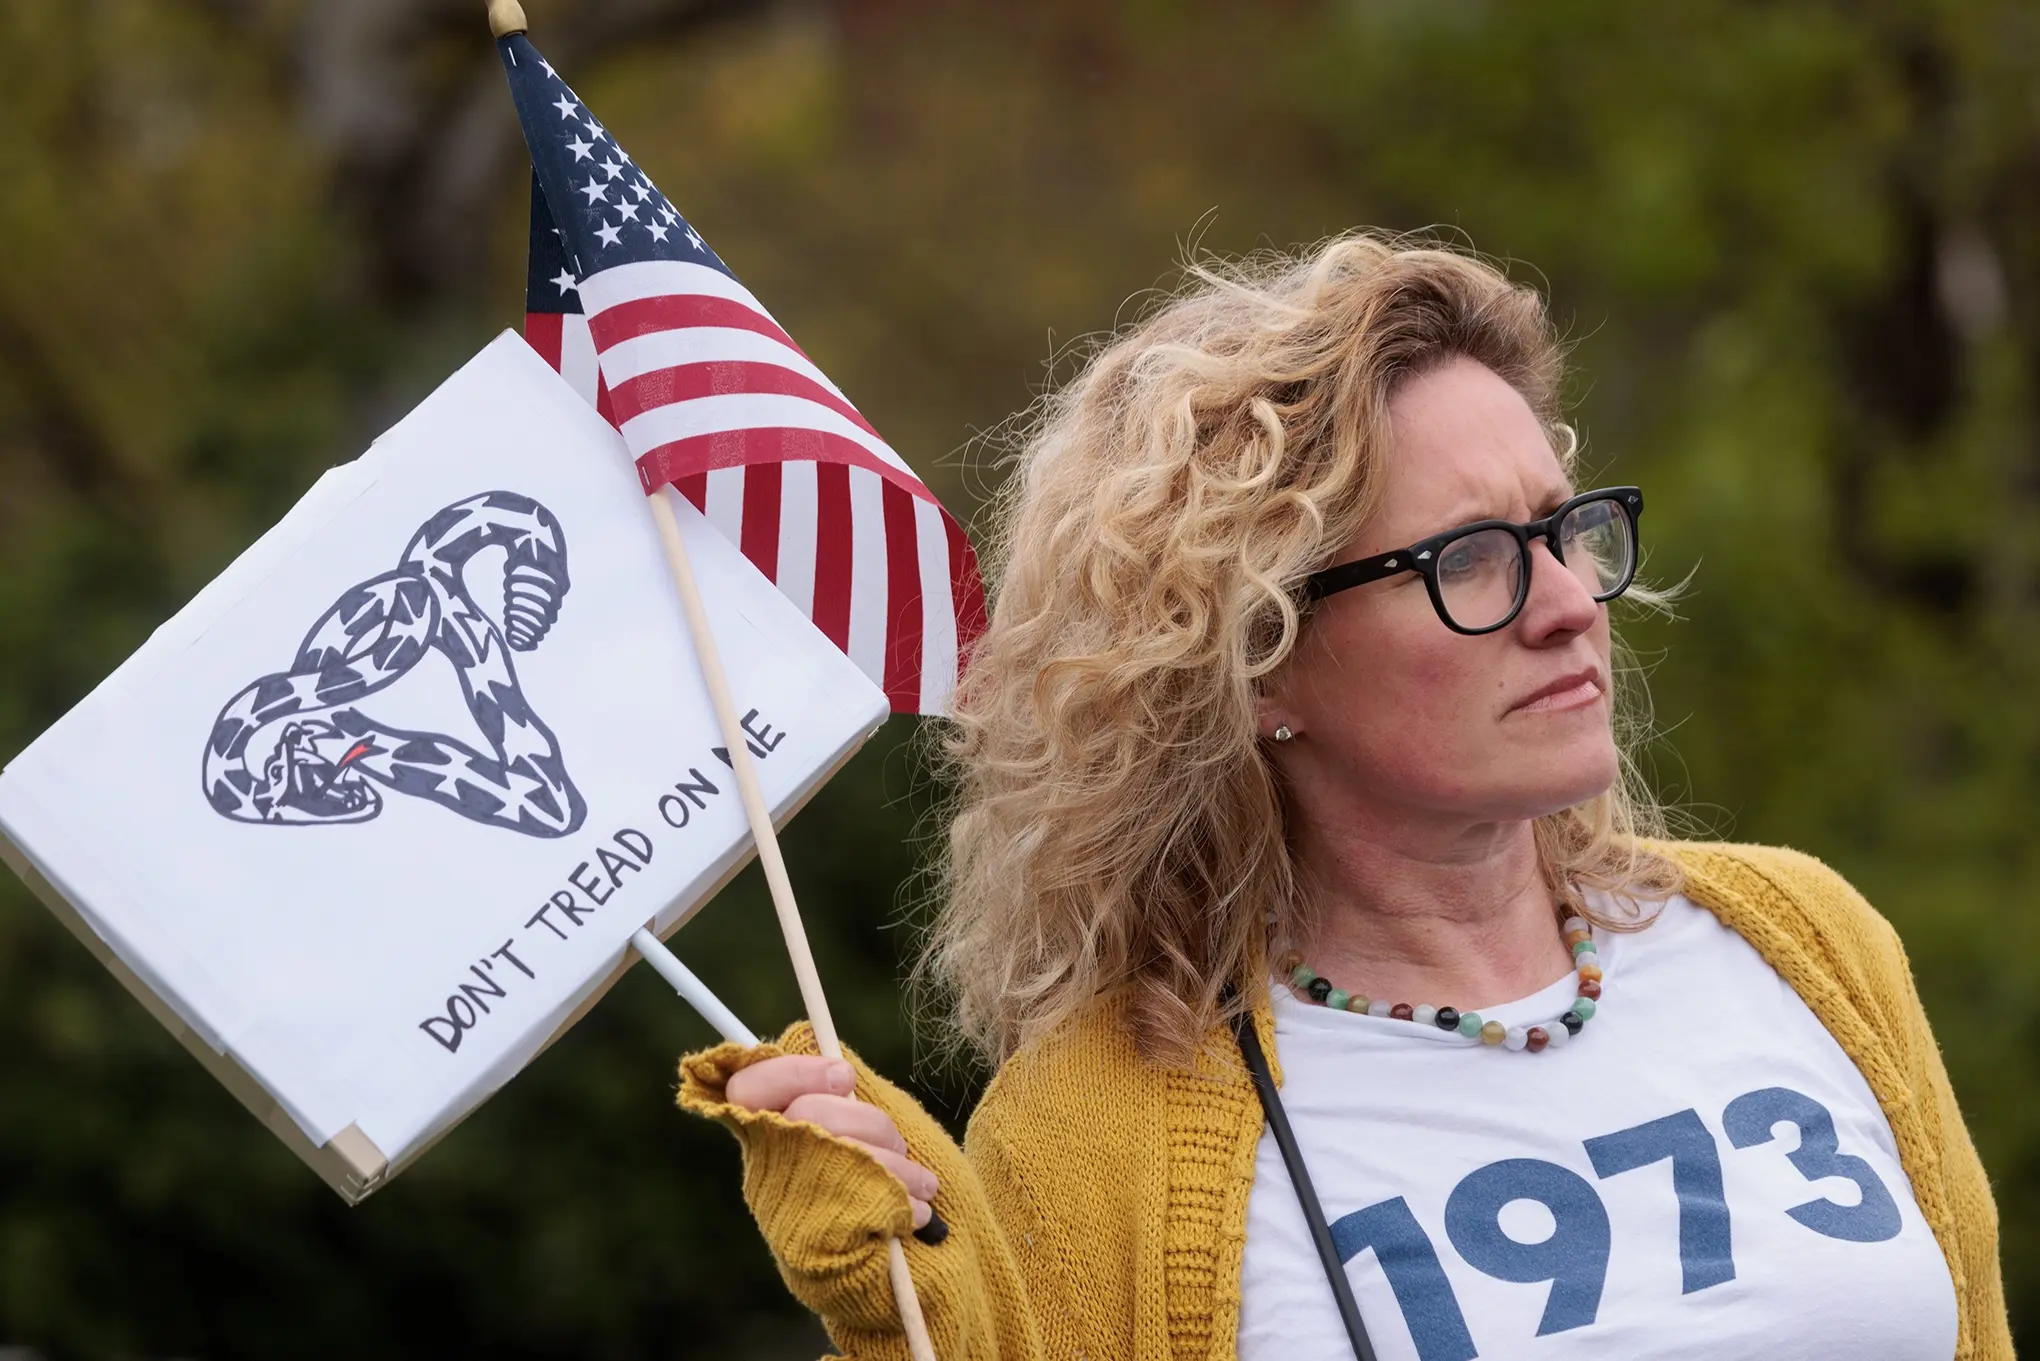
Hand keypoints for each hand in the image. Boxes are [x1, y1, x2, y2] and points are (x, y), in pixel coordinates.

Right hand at [724, 1054, 940, 1229]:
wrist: (890, 1261)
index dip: (792, 1072)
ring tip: (924, 1183)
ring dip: (895, 1165)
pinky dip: (899, 1203)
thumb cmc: (875, 1177)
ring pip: (837, 1156)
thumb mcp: (855, 1122)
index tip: (846, 1075)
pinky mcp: (810, 1243)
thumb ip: (837, 1093)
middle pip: (807, 1113)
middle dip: (868, 1120)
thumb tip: (831, 1053)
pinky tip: (917, 1211)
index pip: (746, 1087)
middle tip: (899, 1143)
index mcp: (769, 1128)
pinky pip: (857, 1206)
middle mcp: (766, 1165)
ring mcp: (782, 1204)